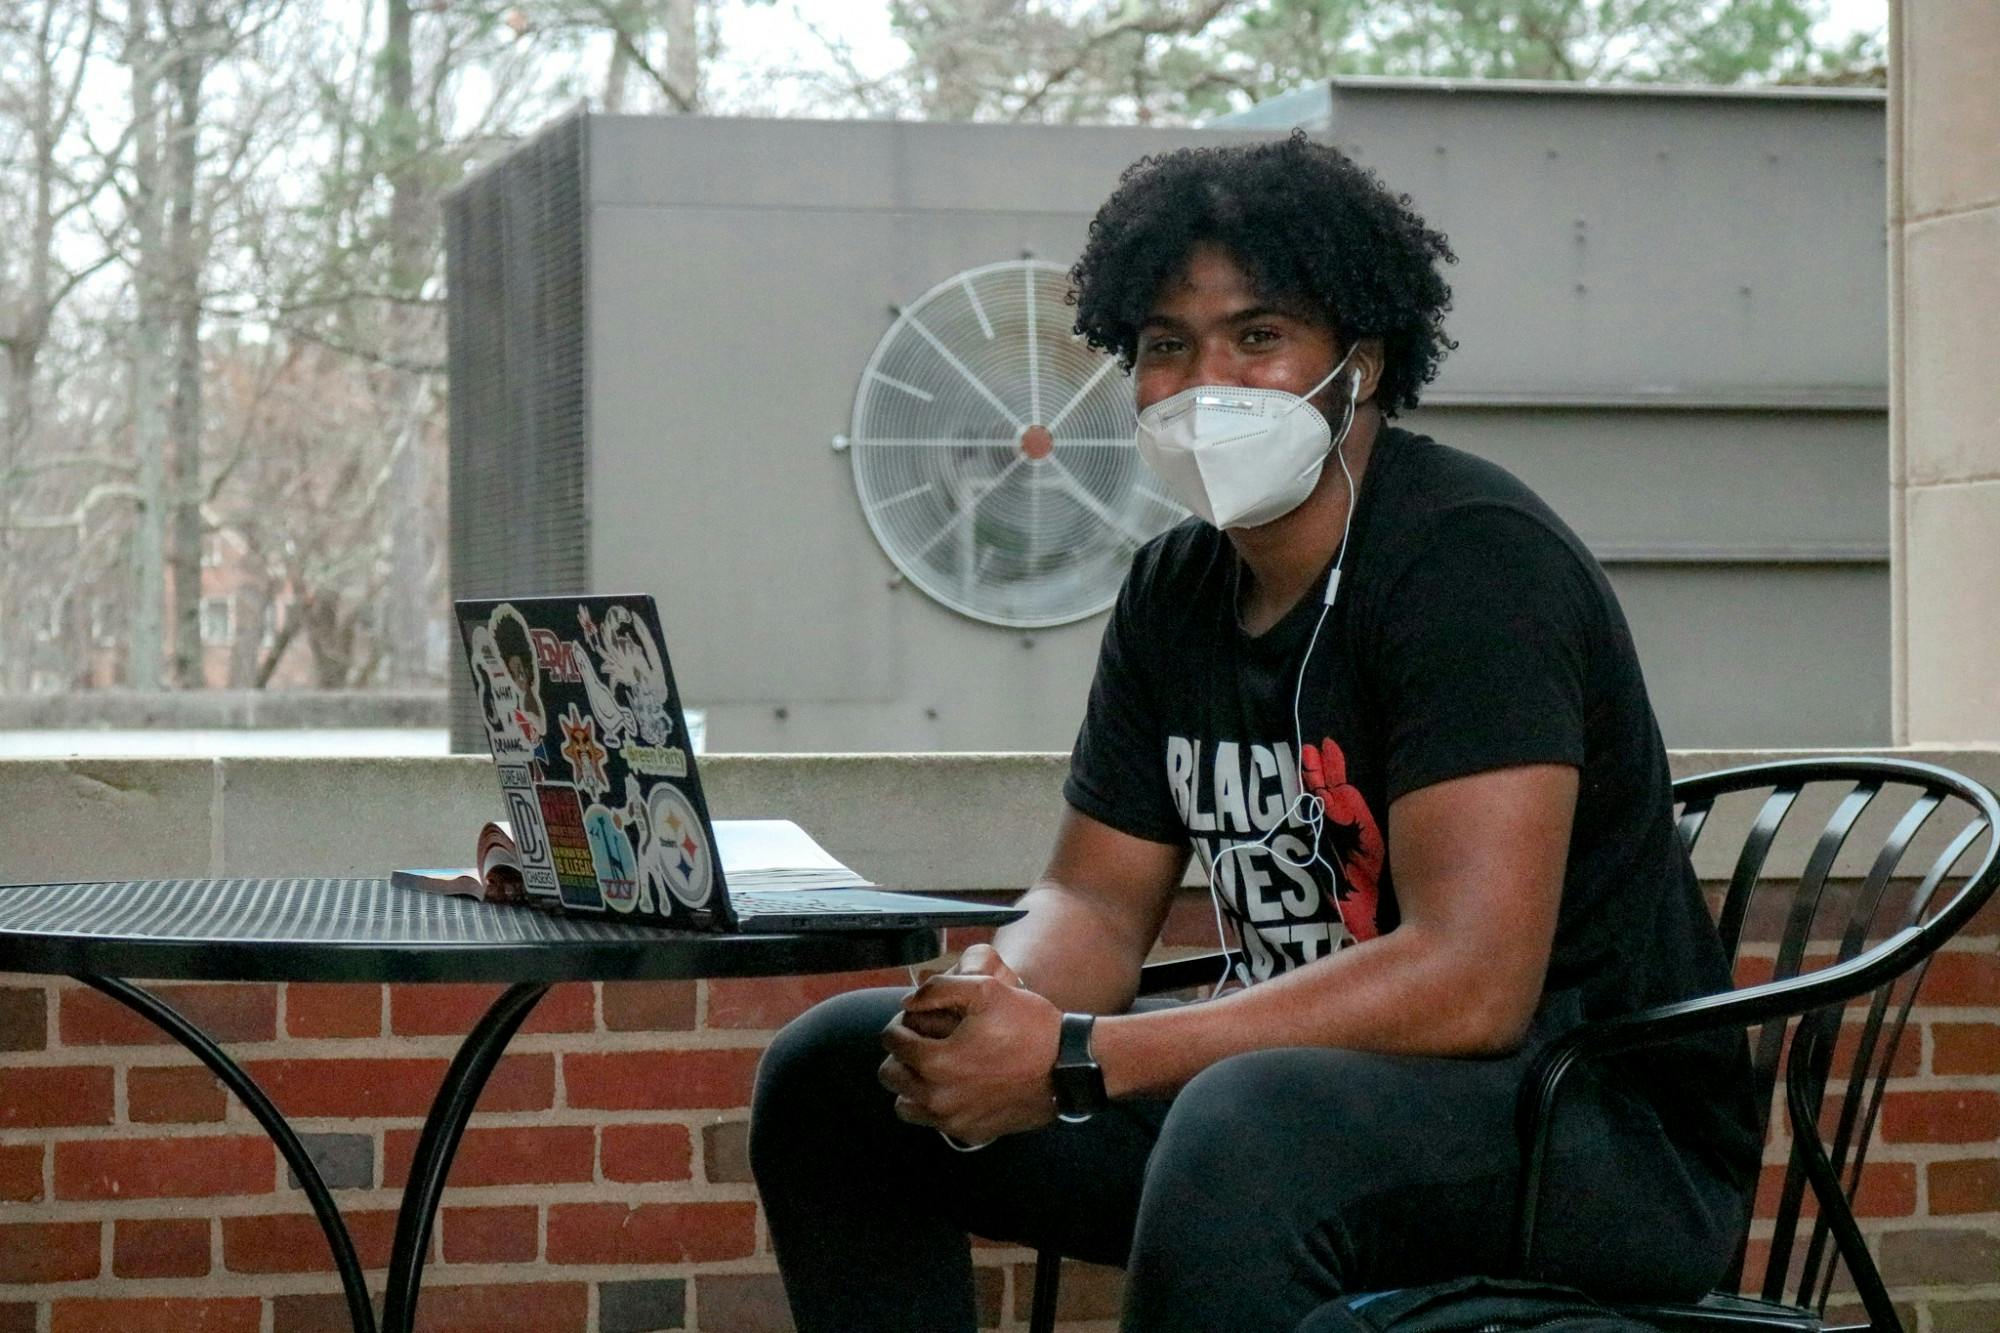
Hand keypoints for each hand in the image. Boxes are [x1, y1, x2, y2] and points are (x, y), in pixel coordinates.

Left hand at [878, 958, 1062, 1143]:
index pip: (891, 1041)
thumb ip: (936, 990)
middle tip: (921, 1040)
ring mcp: (954, 1121)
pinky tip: (956, 1086)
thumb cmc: (1029, 1026)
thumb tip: (907, 1003)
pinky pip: (934, 1122)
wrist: (1068, 1067)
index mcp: (936, 1062)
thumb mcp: (985, 989)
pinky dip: (935, 1105)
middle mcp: (938, 1098)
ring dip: (911, 1084)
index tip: (916, 1019)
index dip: (900, 1023)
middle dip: (900, 1054)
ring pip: (906, 1105)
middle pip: (890, 1076)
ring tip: (932, 1066)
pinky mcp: (971, 1133)